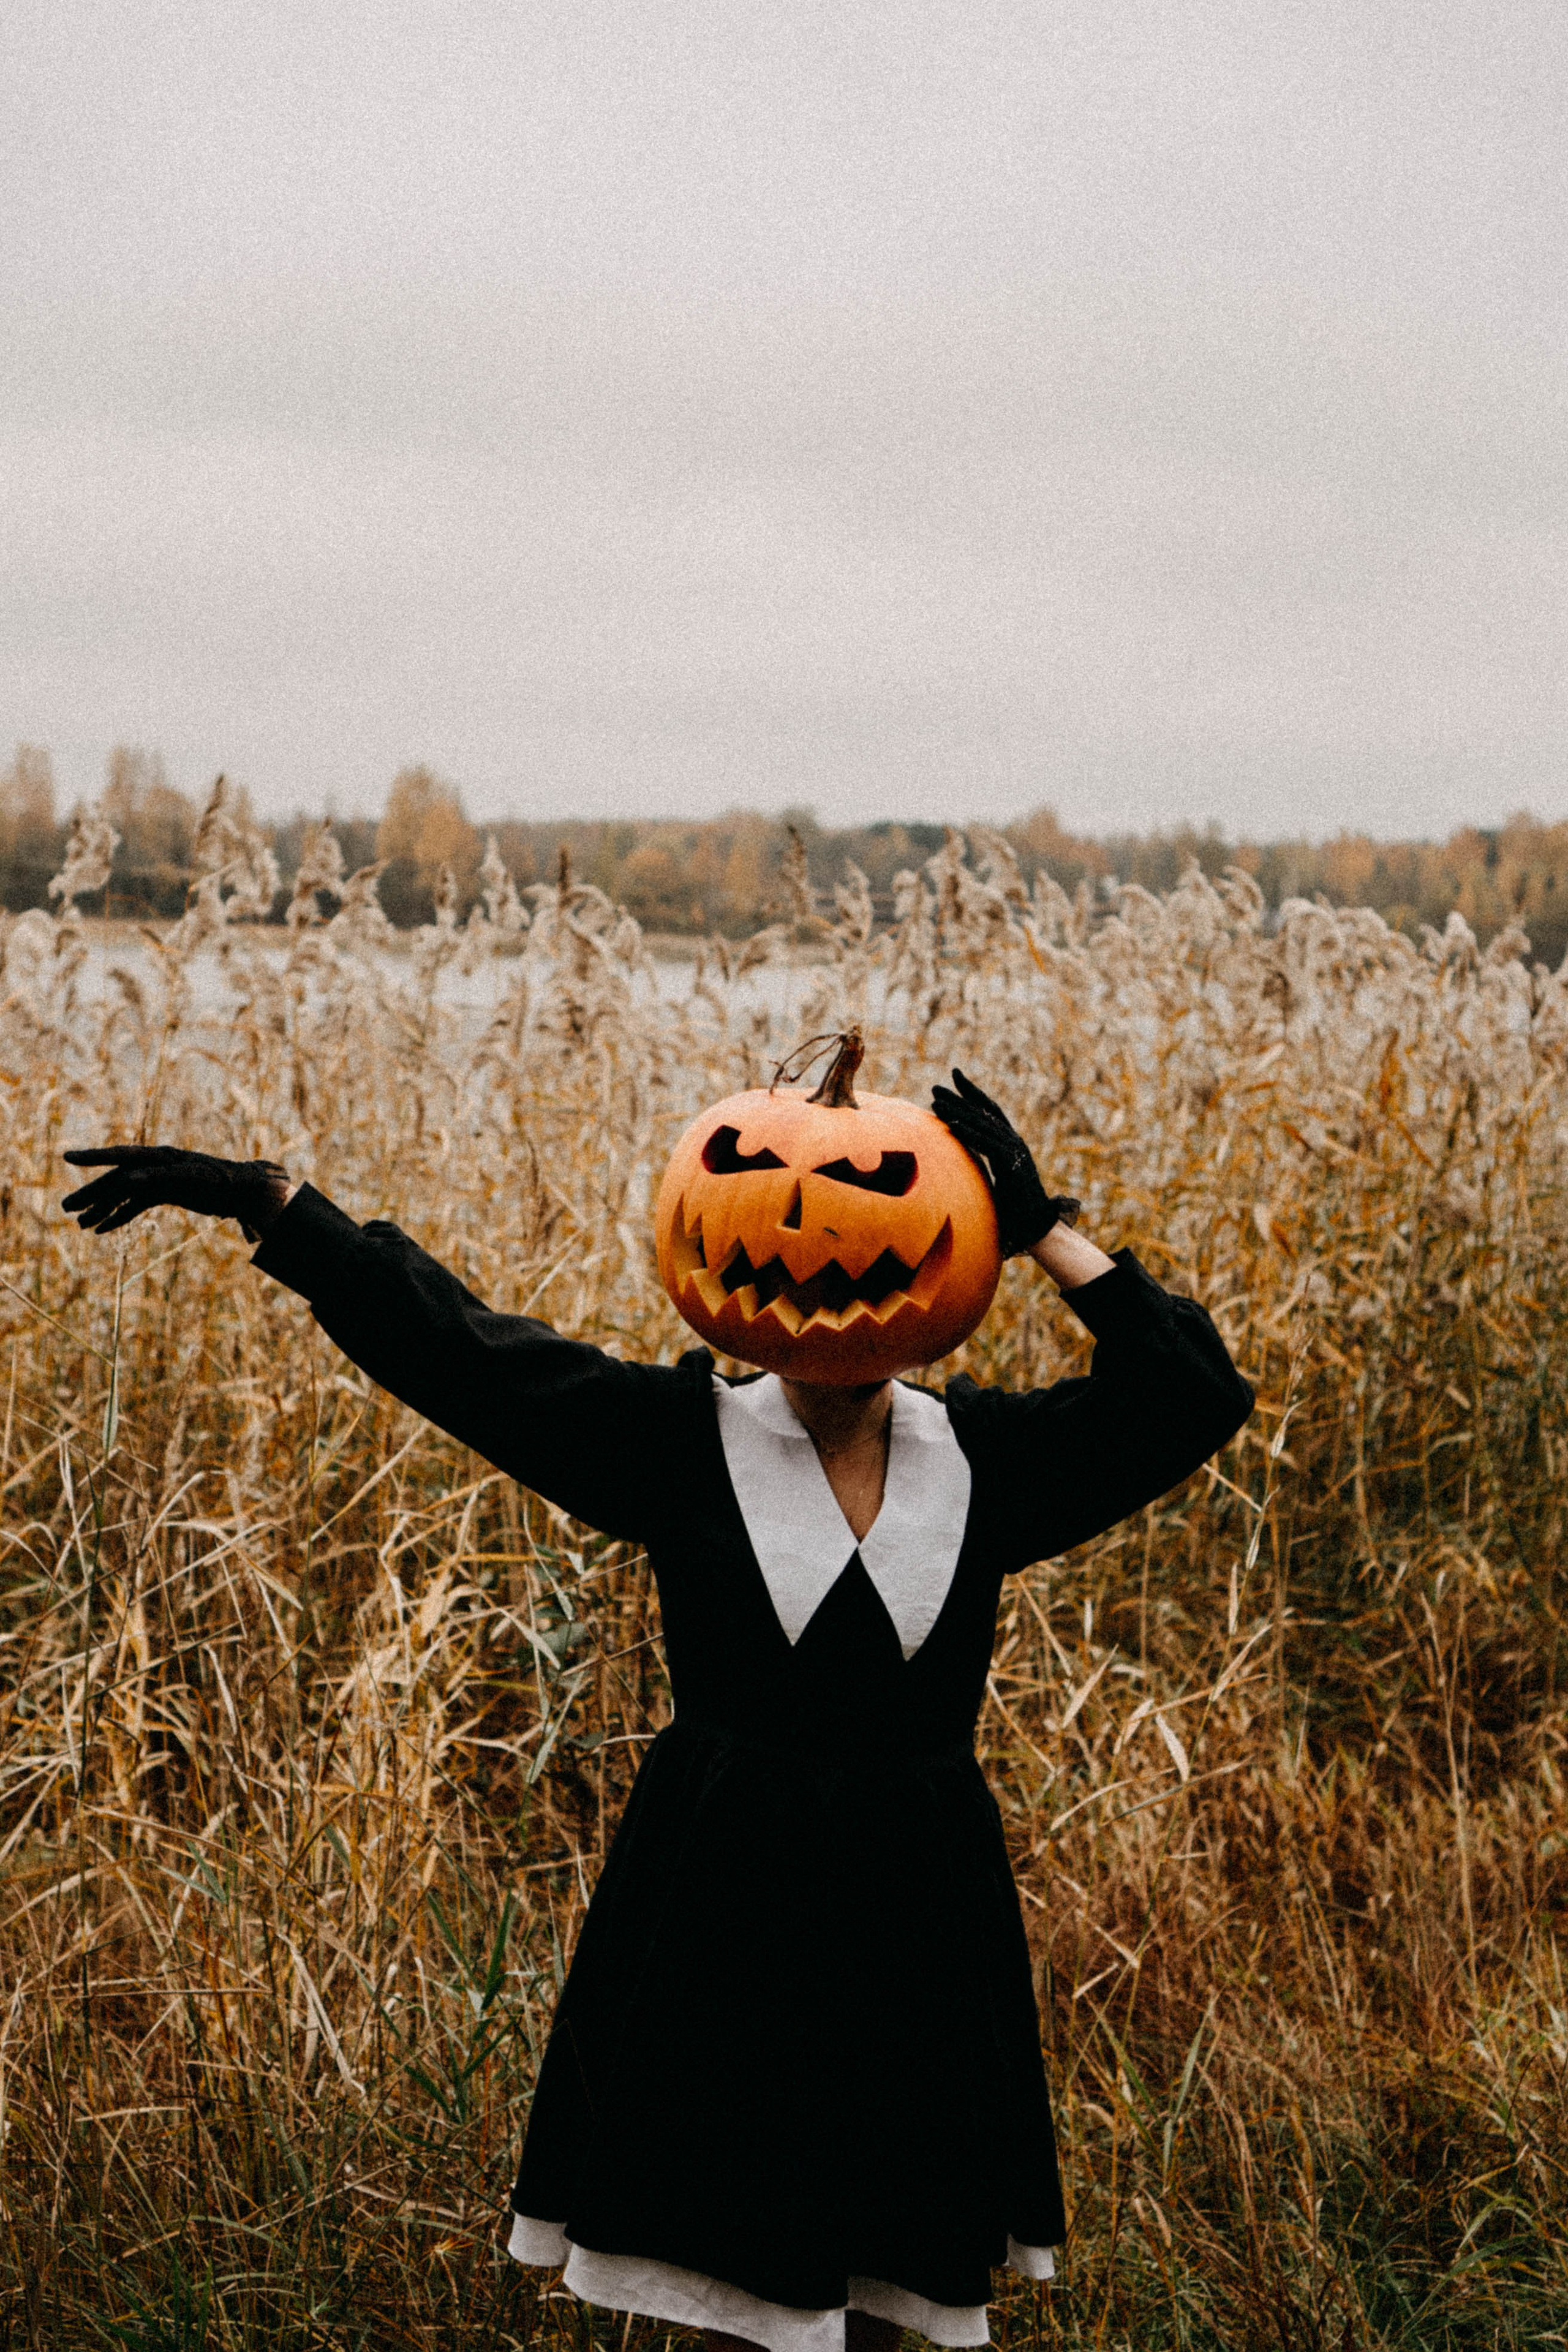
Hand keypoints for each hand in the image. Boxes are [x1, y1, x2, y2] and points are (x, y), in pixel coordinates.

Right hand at [61, 1145, 290, 1243]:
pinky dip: (120, 1217)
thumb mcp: (191, 1179)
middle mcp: (155, 1166)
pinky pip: (136, 1206)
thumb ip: (159, 1178)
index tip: (67, 1157)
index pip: (121, 1156)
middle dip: (91, 1194)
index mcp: (159, 1157)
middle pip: (116, 1179)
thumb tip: (127, 1180)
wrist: (246, 1191)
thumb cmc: (221, 1182)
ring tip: (80, 1225)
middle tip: (65, 1208)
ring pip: (123, 1195)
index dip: (94, 1157)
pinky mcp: (165, 1194)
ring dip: (102, 1209)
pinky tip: (103, 1229)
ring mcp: (159, 1180)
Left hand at [930, 1069, 1078, 1257]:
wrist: (1036, 1227)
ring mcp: (1015, 1153)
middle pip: (984, 1113)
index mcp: (1010, 1143)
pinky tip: (950, 1125)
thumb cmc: (1014, 1210)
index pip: (990, 1111)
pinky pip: (987, 1145)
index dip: (972, 1093)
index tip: (954, 1077)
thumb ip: (981, 1166)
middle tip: (935, 1088)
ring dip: (958, 1112)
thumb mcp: (993, 1181)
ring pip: (983, 1125)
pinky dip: (969, 1133)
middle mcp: (1014, 1142)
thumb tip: (958, 1164)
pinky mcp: (1012, 1166)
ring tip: (935, 1102)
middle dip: (958, 1098)